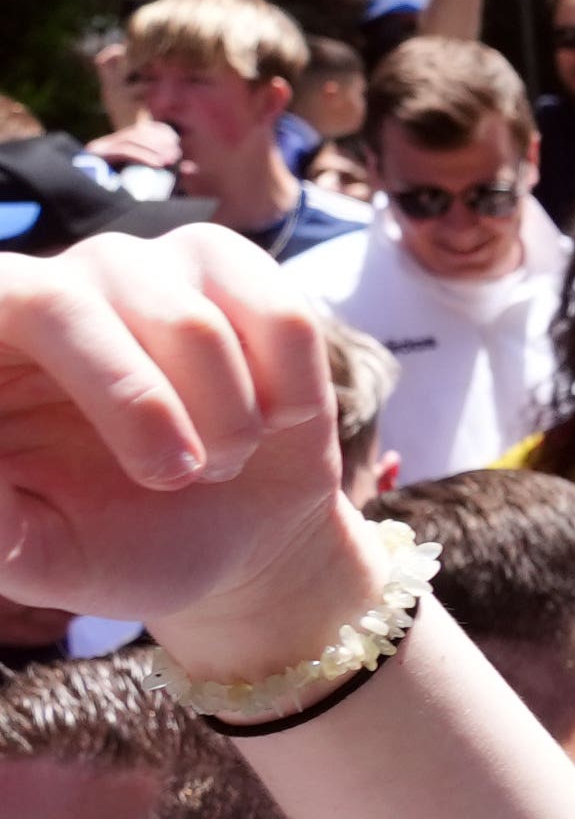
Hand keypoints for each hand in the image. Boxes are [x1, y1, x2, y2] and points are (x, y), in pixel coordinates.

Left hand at [0, 231, 374, 664]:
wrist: (243, 539)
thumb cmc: (123, 545)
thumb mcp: (44, 558)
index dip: (67, 375)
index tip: (108, 447)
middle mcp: (40, 291)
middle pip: (62, 305)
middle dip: (134, 405)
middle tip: (176, 478)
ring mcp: (131, 264)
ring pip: (191, 323)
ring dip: (227, 421)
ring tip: (220, 462)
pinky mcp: (218, 260)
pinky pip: (280, 319)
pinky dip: (291, 393)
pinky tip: (272, 418)